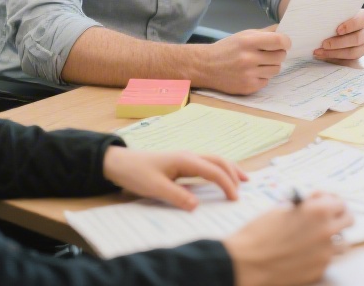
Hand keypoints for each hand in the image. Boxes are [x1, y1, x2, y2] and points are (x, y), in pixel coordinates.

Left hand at [101, 147, 246, 209]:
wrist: (119, 163)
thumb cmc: (136, 173)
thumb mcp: (155, 187)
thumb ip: (177, 196)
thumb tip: (197, 206)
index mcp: (185, 160)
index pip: (213, 170)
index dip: (226, 184)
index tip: (234, 199)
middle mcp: (189, 156)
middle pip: (219, 161)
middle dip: (233, 173)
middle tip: (244, 188)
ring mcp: (185, 158)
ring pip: (214, 160)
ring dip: (228, 169)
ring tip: (241, 180)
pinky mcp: (181, 163)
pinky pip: (206, 164)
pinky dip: (218, 170)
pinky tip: (219, 178)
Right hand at [195, 28, 289, 94]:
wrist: (205, 67)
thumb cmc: (226, 48)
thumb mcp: (243, 35)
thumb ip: (265, 33)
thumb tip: (284, 29)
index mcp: (248, 42)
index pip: (279, 41)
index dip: (286, 42)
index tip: (284, 43)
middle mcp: (249, 58)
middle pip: (281, 56)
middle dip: (278, 53)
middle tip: (269, 53)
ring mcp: (249, 74)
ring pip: (276, 70)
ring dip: (271, 66)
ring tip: (259, 63)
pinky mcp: (248, 87)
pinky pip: (267, 81)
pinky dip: (262, 76)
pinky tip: (252, 72)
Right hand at [223, 192, 352, 285]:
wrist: (246, 262)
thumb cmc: (259, 234)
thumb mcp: (282, 209)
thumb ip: (305, 206)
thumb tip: (314, 204)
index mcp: (318, 211)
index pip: (340, 202)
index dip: (331, 201)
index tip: (325, 202)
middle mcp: (326, 231)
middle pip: (349, 220)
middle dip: (339, 217)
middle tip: (329, 218)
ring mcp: (325, 253)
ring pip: (342, 243)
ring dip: (333, 238)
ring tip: (318, 238)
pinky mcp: (318, 270)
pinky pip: (327, 260)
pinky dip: (319, 255)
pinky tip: (305, 253)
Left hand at [315, 8, 363, 61]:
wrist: (331, 28)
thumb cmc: (334, 17)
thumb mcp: (334, 12)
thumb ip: (333, 13)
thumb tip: (321, 12)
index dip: (352, 24)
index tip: (337, 30)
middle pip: (359, 38)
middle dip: (340, 42)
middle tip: (324, 43)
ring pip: (355, 51)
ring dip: (336, 52)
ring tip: (321, 51)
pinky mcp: (357, 54)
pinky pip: (349, 59)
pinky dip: (334, 57)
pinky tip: (322, 54)